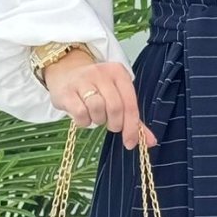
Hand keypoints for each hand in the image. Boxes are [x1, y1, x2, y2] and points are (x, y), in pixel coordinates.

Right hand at [43, 52, 157, 151]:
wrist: (65, 74)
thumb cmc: (96, 89)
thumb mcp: (117, 97)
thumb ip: (134, 119)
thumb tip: (150, 142)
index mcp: (118, 73)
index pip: (130, 103)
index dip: (132, 127)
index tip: (130, 143)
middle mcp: (101, 73)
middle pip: (115, 107)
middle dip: (115, 124)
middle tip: (111, 126)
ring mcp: (82, 80)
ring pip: (97, 108)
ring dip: (99, 120)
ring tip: (96, 116)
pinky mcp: (67, 91)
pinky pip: (80, 113)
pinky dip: (84, 122)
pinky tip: (84, 117)